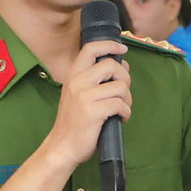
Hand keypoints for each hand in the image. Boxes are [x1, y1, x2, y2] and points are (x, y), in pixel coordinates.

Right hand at [41, 40, 131, 169]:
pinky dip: (126, 112)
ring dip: (127, 99)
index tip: (122, 49)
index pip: (90, 49)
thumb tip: (121, 65)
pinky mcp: (93, 112)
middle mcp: (78, 82)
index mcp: (73, 75)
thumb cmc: (74, 121)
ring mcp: (85, 96)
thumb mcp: (78, 95)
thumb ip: (96, 80)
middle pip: (111, 65)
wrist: (62, 146)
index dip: (109, 45)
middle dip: (125, 78)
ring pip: (120, 87)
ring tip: (122, 108)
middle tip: (124, 92)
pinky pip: (120, 104)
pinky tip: (121, 118)